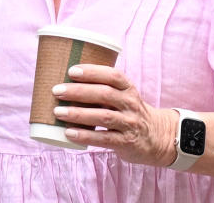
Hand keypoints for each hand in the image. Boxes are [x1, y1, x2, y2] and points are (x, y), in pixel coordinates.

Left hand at [51, 64, 177, 166]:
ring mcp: (129, 123)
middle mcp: (130, 104)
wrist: (156, 137)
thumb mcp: (124, 96)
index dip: (93, 71)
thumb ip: (103, 88)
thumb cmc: (129, 112)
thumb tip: (66, 82)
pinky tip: (69, 133)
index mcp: (128, 88)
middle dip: (79, 91)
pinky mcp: (126, 142)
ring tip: (58, 112)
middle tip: (57, 90)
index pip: (113, 76)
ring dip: (78, 114)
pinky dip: (85, 135)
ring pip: (103, 116)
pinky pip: (103, 138)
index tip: (72, 70)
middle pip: (104, 94)